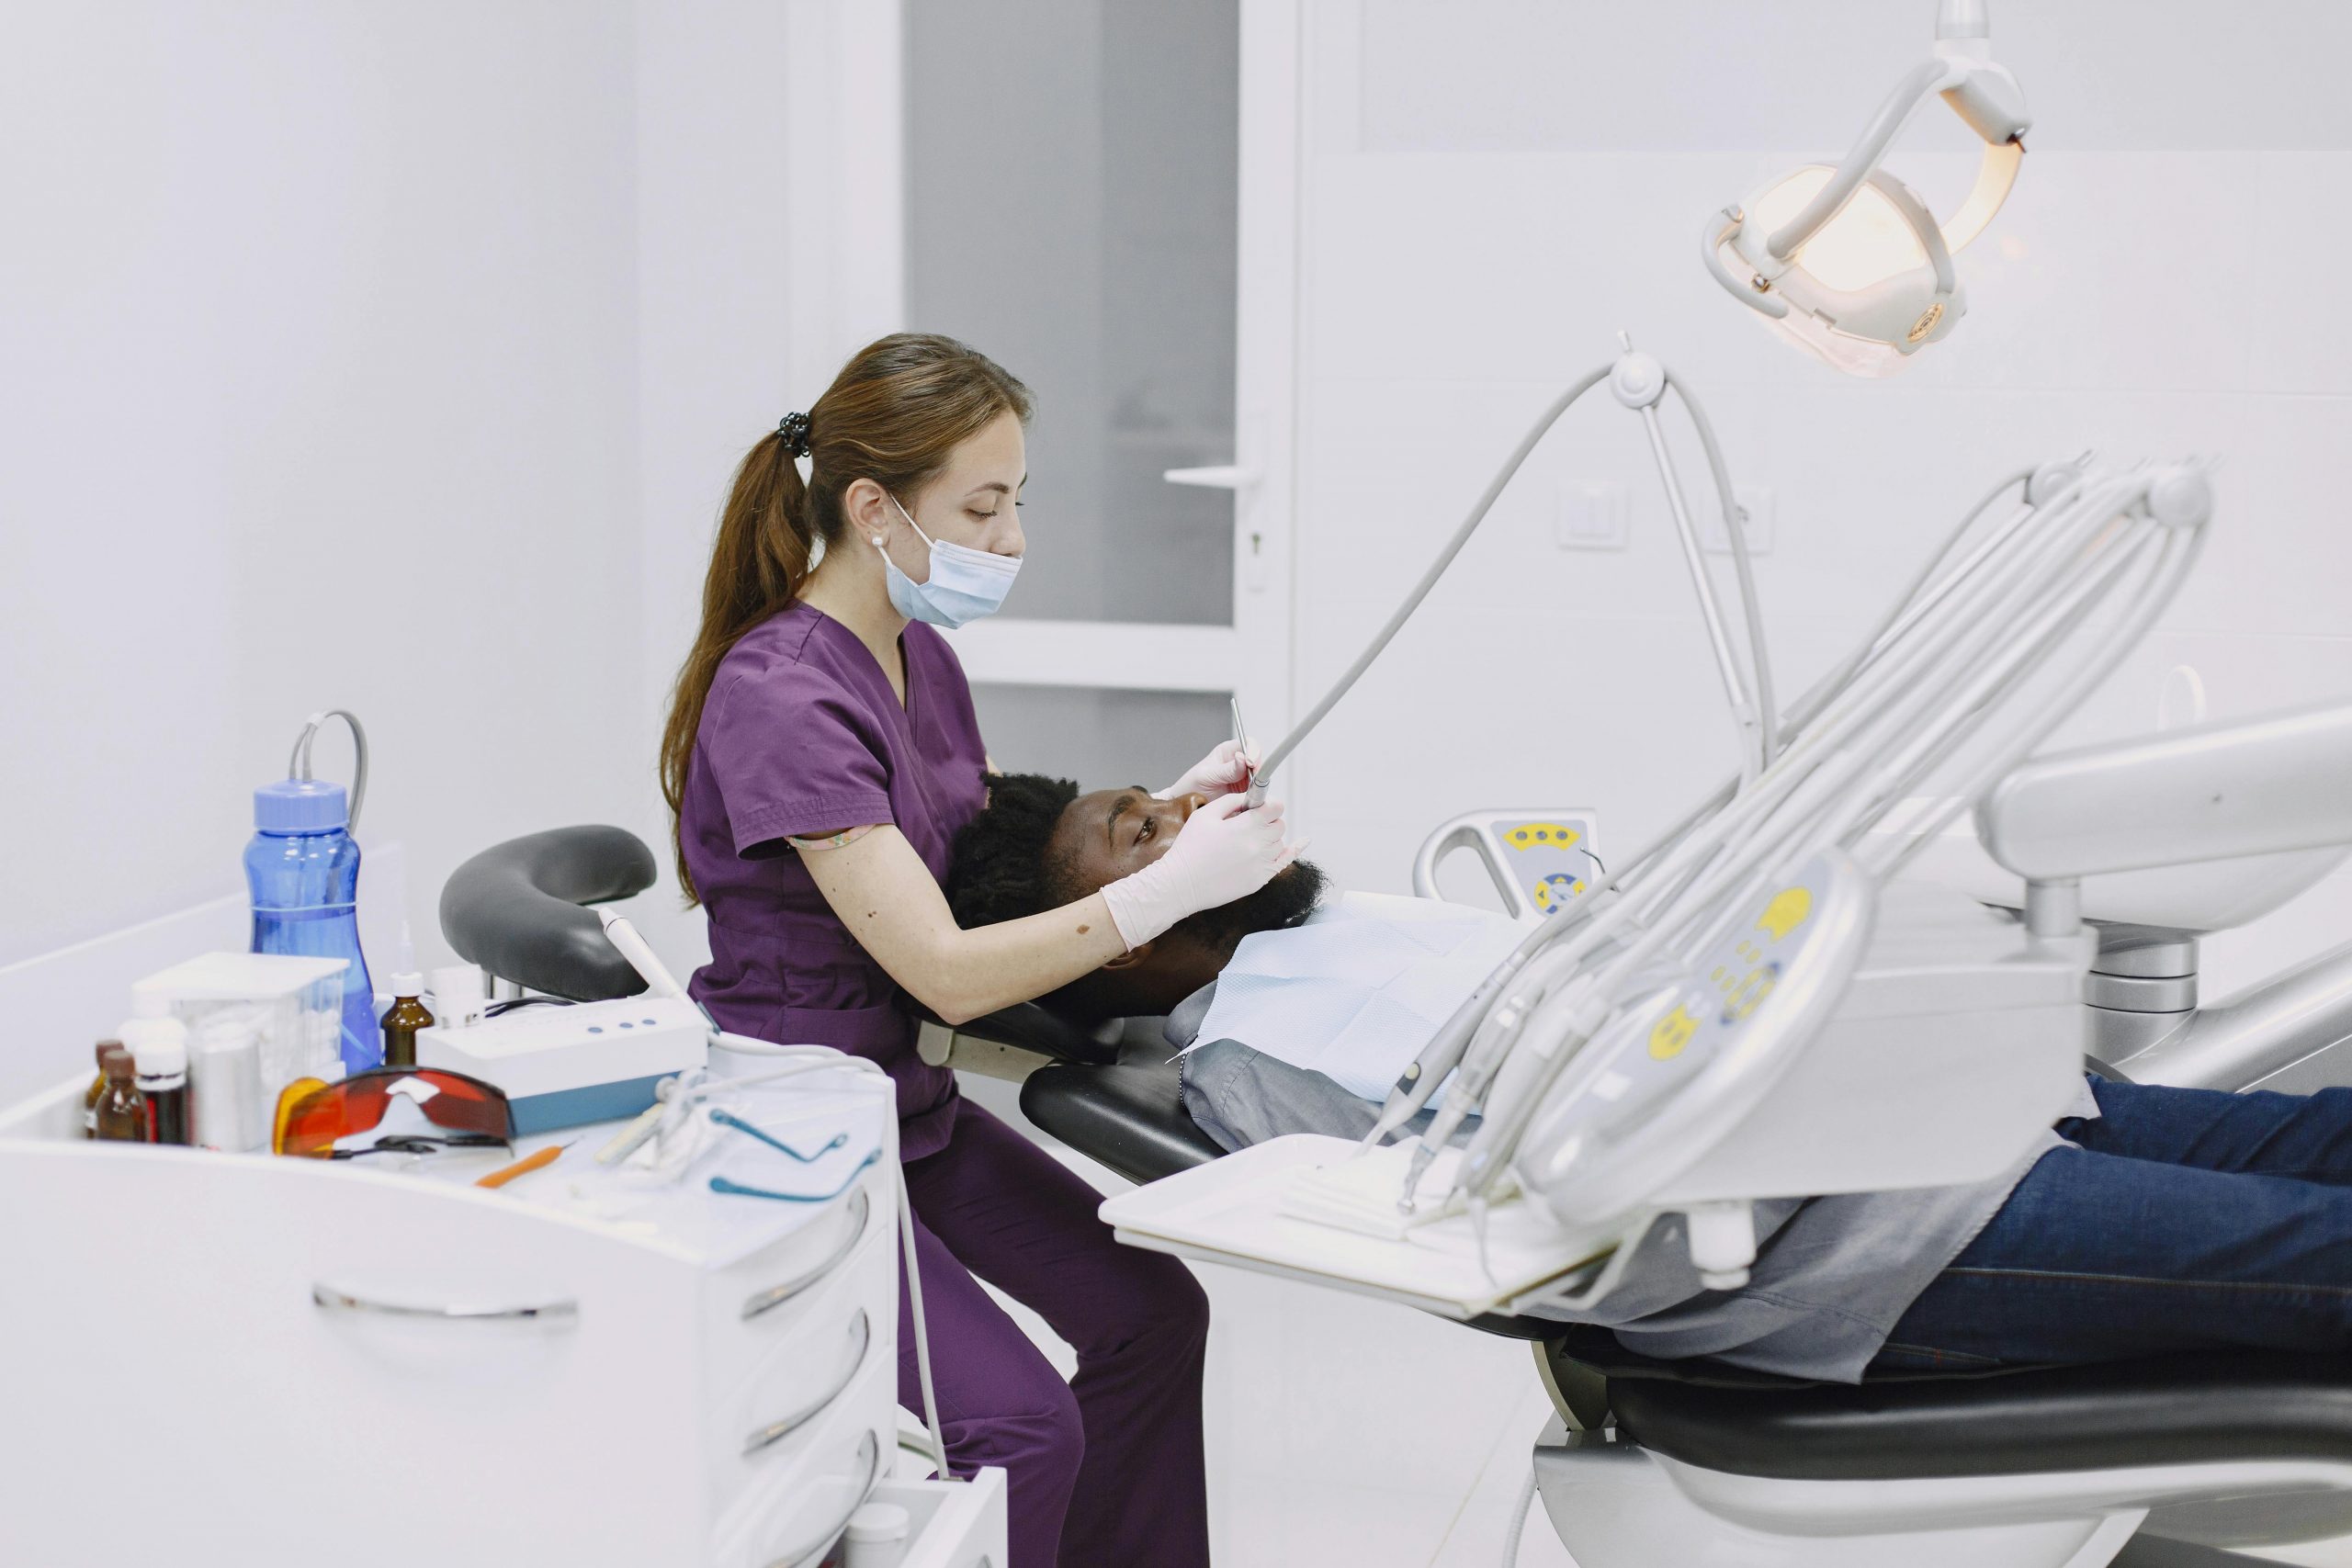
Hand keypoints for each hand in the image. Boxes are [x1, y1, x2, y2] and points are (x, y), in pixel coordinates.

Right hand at [1099, 793, 1299, 948]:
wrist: (1181, 885)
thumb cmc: (1189, 849)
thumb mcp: (1206, 815)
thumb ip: (1231, 801)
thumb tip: (1249, 798)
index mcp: (1246, 826)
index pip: (1275, 807)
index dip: (1267, 804)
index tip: (1258, 806)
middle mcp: (1258, 846)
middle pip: (1279, 825)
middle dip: (1267, 820)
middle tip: (1249, 823)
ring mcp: (1261, 865)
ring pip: (1279, 842)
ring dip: (1269, 836)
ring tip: (1248, 839)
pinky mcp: (1259, 880)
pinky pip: (1283, 862)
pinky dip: (1294, 850)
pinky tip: (1303, 841)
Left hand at [1155, 738, 1257, 800]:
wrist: (1185, 806)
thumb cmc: (1191, 787)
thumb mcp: (1207, 776)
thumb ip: (1227, 769)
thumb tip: (1243, 758)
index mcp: (1227, 751)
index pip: (1248, 743)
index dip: (1253, 752)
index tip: (1251, 764)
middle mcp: (1237, 763)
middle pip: (1258, 761)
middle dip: (1258, 771)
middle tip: (1252, 782)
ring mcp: (1243, 779)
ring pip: (1260, 778)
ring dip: (1257, 786)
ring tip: (1246, 794)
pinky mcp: (1244, 793)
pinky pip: (1257, 793)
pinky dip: (1255, 797)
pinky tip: (1246, 800)